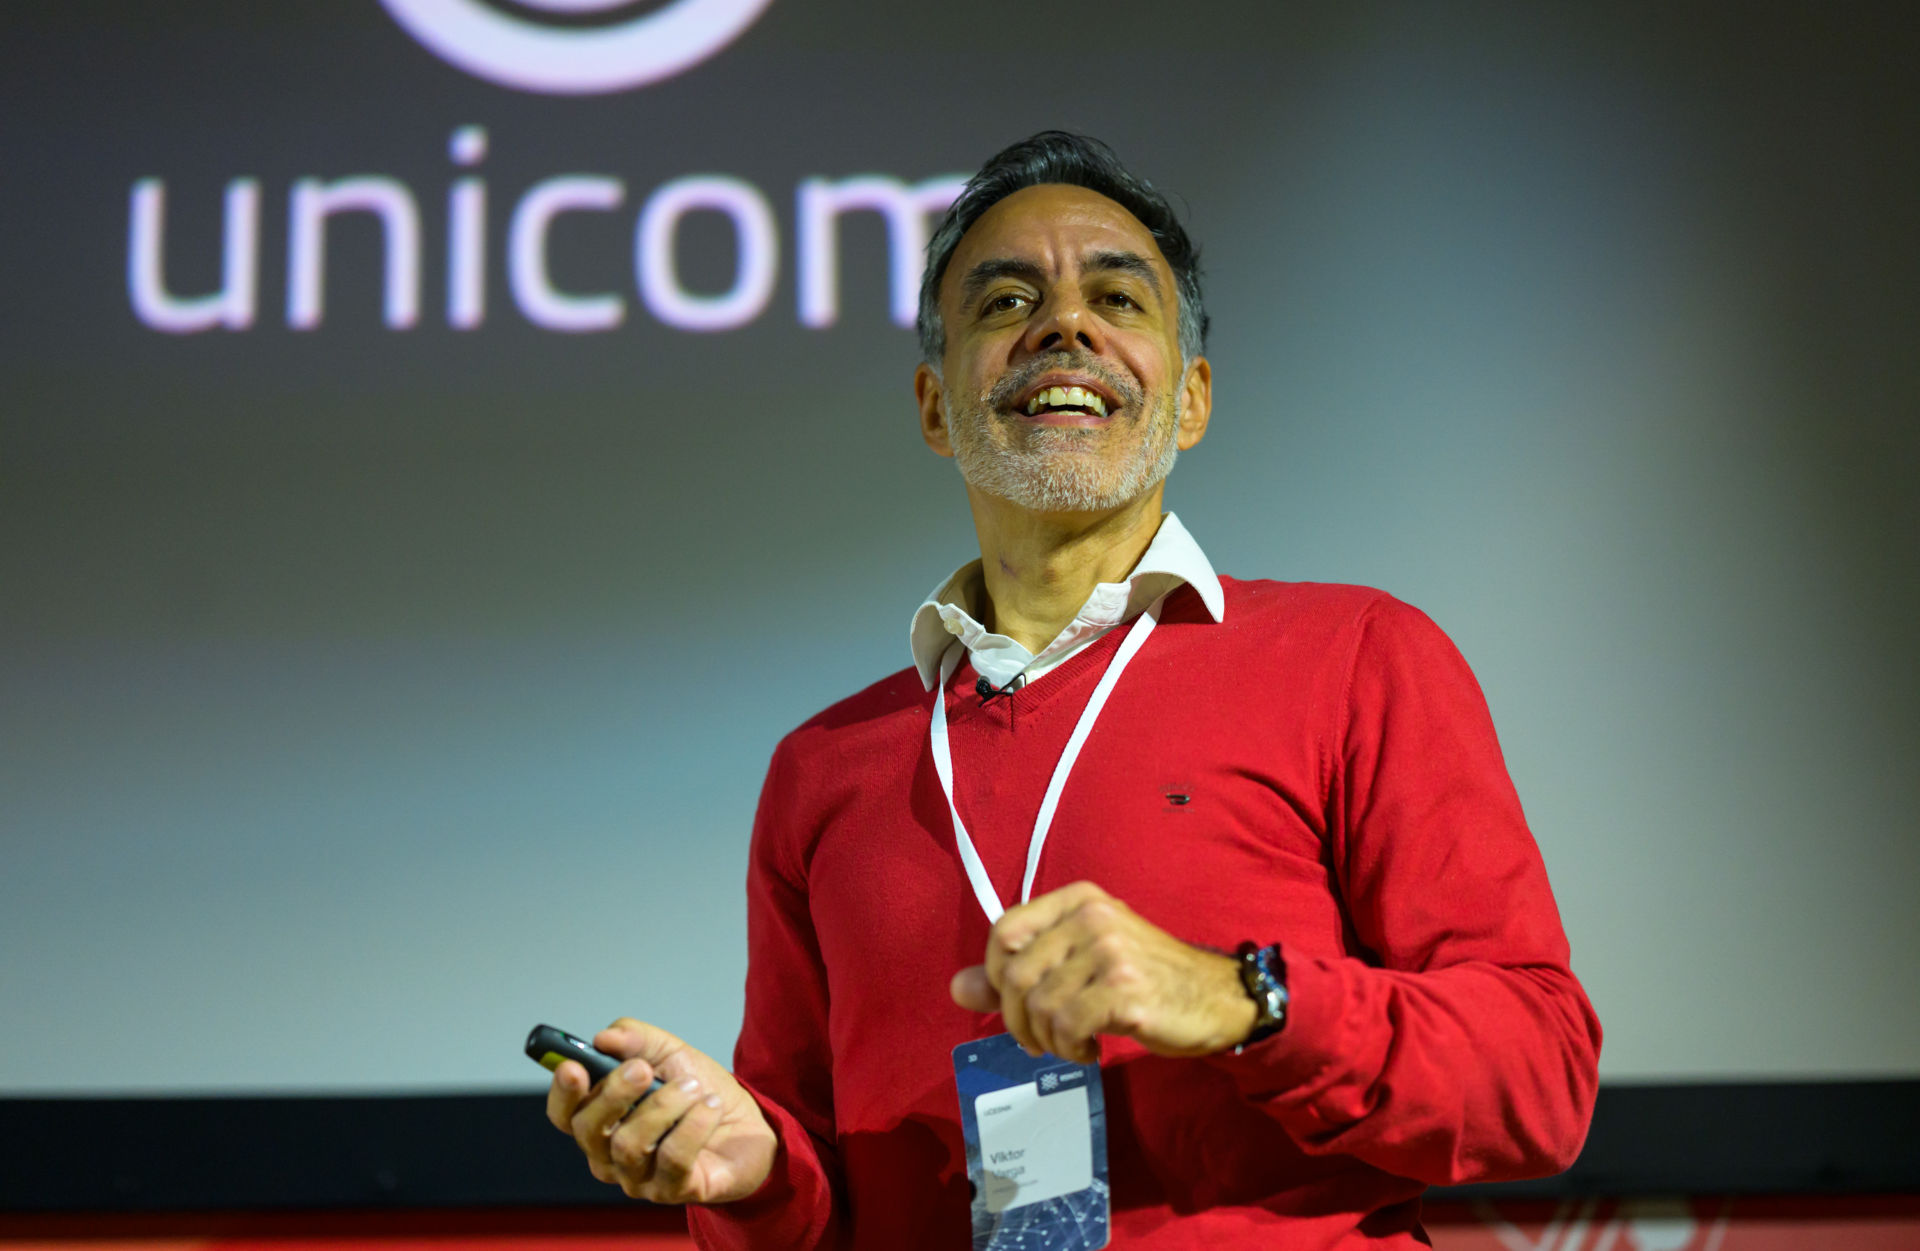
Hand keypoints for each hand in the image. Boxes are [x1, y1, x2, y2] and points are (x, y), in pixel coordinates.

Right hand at [544, 1017, 776, 1204]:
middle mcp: (609, 1155)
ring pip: (629, 1145)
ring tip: (693, 1087)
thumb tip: (603, 1038)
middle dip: (614, 1094)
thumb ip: (636, 1039)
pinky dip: (692, 1125)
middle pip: (588, 1131)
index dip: (562, 1092)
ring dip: (664, 1106)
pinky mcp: (673, 1191)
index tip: (573, 1066)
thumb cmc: (698, 1092)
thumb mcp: (670, 1053)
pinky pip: (672, 1159)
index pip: (563, 1114)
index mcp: (601, 1120)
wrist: (749, 1126)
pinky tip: (710, 1106)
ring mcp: (639, 1179)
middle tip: (644, 1069)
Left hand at [949, 881, 1256, 1063]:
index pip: (1004, 931)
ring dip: (1049, 1039)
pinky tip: (1090, 1049)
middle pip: (1016, 975)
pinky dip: (1070, 1048)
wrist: (1217, 997)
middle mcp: (1091, 916)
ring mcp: (1110, 951)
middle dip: (1018, 1020)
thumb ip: (1018, 974)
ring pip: (1040, 1005)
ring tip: (1073, 1043)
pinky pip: (1067, 1025)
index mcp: (1078, 899)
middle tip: (1043, 1038)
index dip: (998, 976)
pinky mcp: (1125, 990)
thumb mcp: (1080, 963)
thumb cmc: (1145, 978)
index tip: (1019, 1002)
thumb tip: (958, 988)